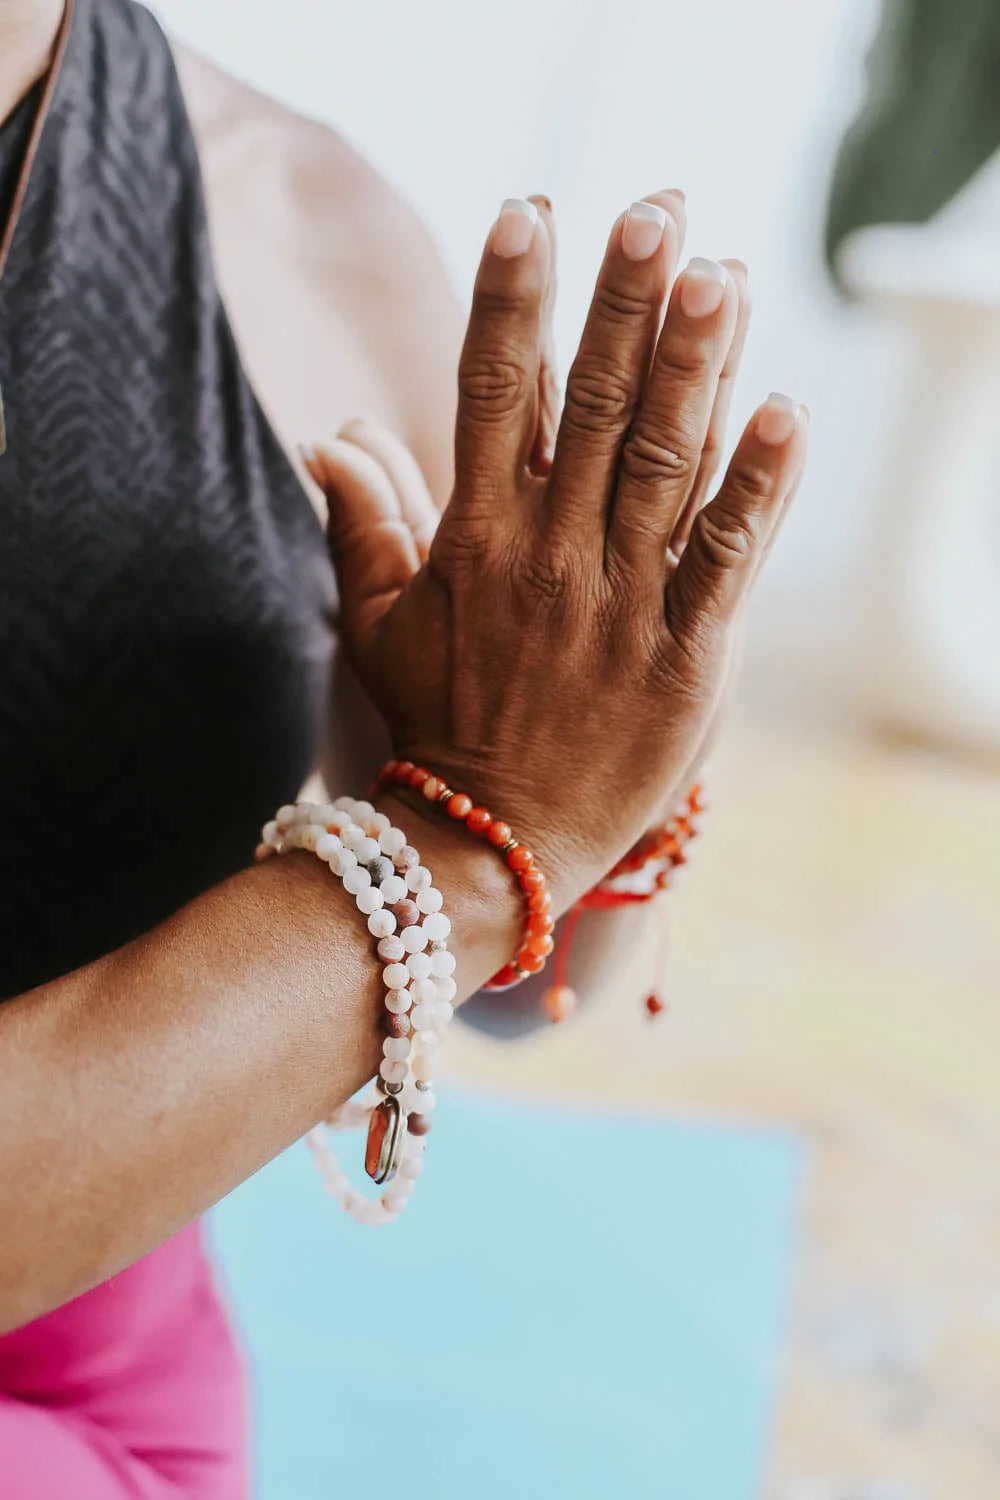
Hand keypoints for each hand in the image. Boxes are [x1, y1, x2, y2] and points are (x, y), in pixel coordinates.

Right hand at [307, 193, 806, 906]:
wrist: (492, 842)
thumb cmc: (438, 723)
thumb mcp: (379, 624)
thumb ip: (362, 525)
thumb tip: (329, 438)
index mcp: (478, 537)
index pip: (488, 395)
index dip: (508, 302)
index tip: (529, 213)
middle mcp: (549, 555)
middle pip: (587, 408)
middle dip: (620, 304)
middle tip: (655, 209)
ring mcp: (620, 605)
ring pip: (660, 465)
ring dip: (693, 367)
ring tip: (721, 275)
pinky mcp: (683, 658)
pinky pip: (725, 563)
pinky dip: (758, 491)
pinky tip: (787, 412)